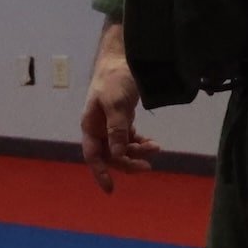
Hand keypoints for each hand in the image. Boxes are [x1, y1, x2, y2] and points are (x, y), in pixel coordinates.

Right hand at [79, 29, 158, 191]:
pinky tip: (152, 143)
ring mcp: (110, 123)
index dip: (100, 173)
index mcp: (91, 125)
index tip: (110, 189)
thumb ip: (116, 130)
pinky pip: (128, 138)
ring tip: (156, 148)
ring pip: (121, 147)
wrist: (123, 57)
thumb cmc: (115, 79)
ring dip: (137, 152)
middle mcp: (98, 127)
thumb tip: (117, 155)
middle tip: (148, 166)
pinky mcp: (121, 118)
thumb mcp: (116, 104)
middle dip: (127, 162)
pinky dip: (139, 143)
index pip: (93, 155)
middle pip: (110, 154)